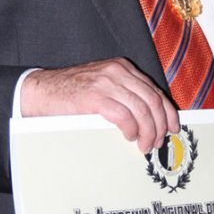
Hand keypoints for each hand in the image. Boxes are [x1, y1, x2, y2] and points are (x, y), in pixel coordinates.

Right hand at [20, 57, 178, 153]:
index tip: (173, 127)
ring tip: (144, 145)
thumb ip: (124, 94)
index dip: (167, 112)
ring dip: (148, 132)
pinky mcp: (94, 97)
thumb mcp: (102, 86)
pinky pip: (123, 116)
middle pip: (152, 100)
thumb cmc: (70, 94)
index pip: (154, 90)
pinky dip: (131, 129)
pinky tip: (129, 137)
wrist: (40, 91)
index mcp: (122, 68)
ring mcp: (105, 83)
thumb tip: (150, 118)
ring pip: (141, 109)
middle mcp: (117, 72)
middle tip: (158, 142)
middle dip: (160, 125)